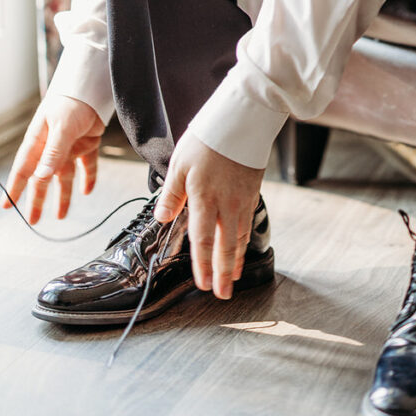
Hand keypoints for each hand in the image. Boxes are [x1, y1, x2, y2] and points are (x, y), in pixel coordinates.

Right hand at [1, 94, 104, 222]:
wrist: (92, 87)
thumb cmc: (71, 102)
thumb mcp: (61, 127)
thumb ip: (53, 152)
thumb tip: (41, 177)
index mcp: (38, 141)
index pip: (23, 169)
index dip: (14, 188)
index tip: (6, 206)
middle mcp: (51, 147)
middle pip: (42, 178)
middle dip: (37, 199)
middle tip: (33, 220)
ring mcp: (69, 147)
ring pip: (64, 176)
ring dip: (63, 195)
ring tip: (62, 215)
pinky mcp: (86, 144)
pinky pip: (86, 165)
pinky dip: (87, 178)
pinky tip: (87, 191)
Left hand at [154, 131, 264, 299]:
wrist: (242, 120)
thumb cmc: (208, 139)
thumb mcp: (180, 164)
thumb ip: (172, 194)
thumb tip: (163, 217)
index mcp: (204, 198)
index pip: (202, 241)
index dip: (202, 266)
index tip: (204, 285)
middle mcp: (226, 204)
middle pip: (225, 246)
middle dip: (223, 274)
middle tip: (223, 295)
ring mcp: (242, 199)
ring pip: (239, 238)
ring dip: (235, 261)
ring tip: (232, 278)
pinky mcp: (252, 191)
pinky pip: (248, 223)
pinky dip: (244, 241)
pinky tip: (242, 247)